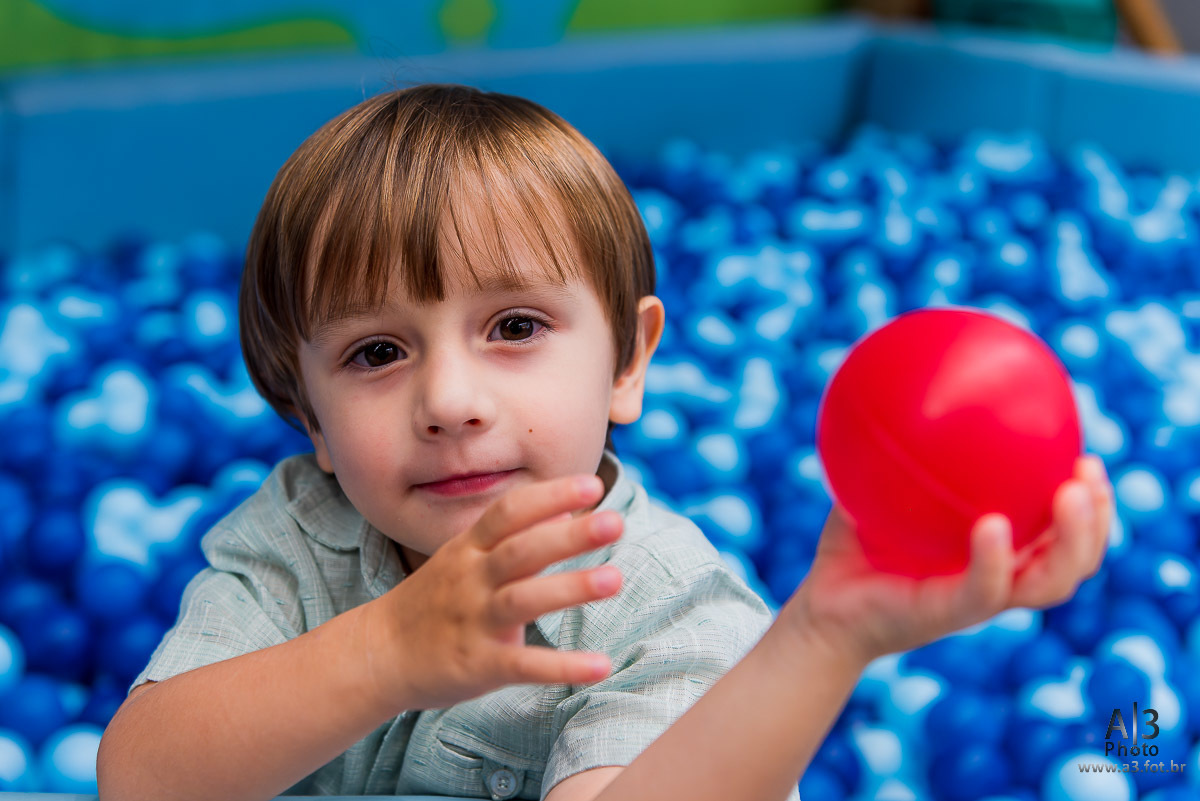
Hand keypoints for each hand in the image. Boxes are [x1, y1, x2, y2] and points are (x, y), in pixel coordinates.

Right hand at [363, 475, 624, 711]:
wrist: (377, 654)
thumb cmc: (434, 601)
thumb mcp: (466, 558)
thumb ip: (517, 537)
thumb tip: (568, 513)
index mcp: (469, 549)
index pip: (509, 512)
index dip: (549, 496)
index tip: (591, 484)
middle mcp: (470, 579)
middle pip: (521, 549)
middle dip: (569, 535)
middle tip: (615, 520)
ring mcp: (473, 621)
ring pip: (523, 599)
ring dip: (569, 587)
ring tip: (615, 578)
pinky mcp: (477, 665)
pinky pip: (523, 664)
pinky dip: (561, 666)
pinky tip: (600, 665)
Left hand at [779, 455, 1112, 668]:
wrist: (822, 607)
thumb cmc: (854, 547)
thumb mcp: (875, 487)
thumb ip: (895, 447)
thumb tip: (899, 384)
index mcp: (996, 551)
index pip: (1061, 532)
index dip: (1090, 502)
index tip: (1087, 457)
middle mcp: (999, 576)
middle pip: (1075, 559)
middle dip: (1097, 519)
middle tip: (1088, 472)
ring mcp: (978, 601)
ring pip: (1050, 583)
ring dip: (1071, 541)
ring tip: (1070, 495)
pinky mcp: (950, 615)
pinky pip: (985, 589)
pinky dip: (995, 559)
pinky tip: (993, 525)